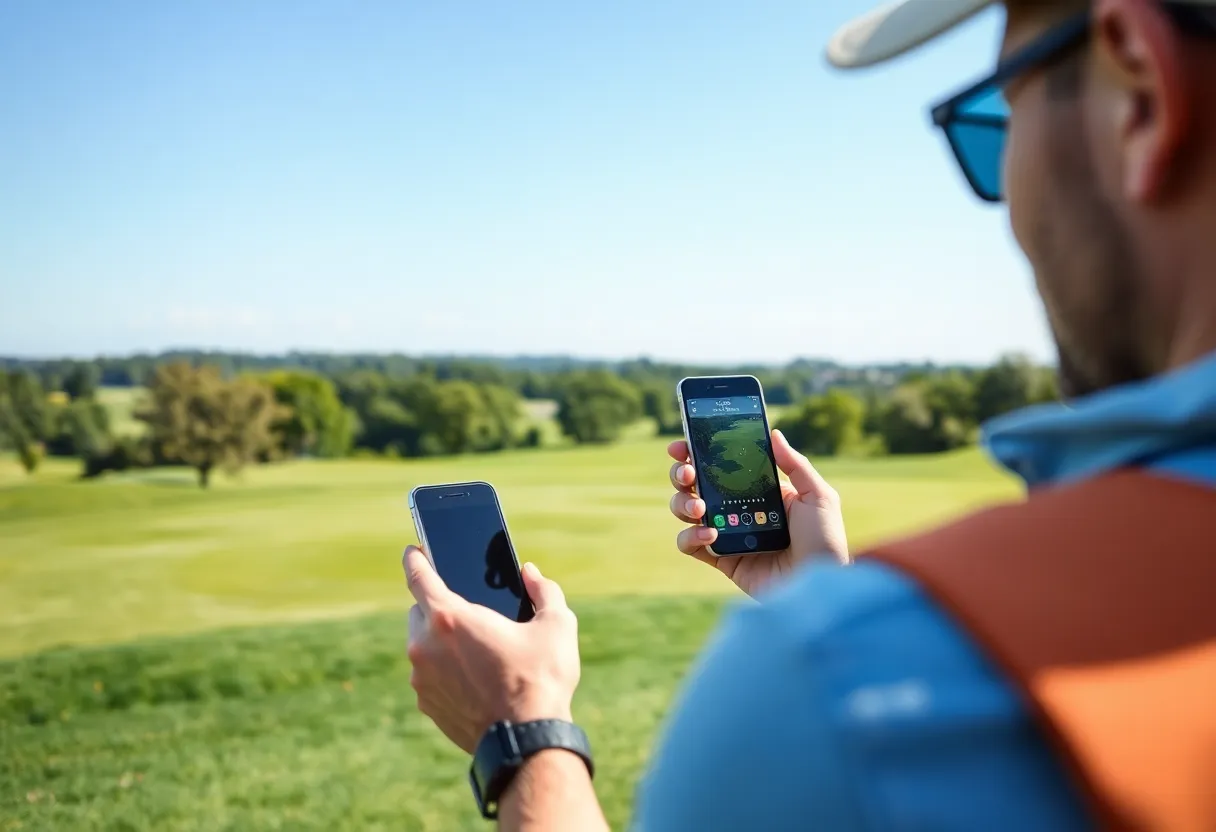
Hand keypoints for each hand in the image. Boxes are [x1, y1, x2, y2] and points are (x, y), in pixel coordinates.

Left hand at [404, 547, 580, 754]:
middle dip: (439, 607)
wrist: (527, 741)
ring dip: (442, 642)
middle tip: (469, 614)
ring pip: (423, 647)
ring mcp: (422, 679)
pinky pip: (429, 677)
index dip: (415, 559)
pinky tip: (474, 679)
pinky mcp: (427, 705)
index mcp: (450, 617)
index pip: (419, 576)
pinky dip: (445, 672)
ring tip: (477, 651)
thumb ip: (544, 590)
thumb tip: (530, 573)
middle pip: (420, 612)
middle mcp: (425, 646)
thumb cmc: (541, 679)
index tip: (414, 551)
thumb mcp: (556, 625)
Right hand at [667, 428, 848, 597]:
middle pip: (695, 484)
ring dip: (682, 503)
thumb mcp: (818, 496)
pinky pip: (690, 544)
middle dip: (682, 474)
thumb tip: (773, 434)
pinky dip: (690, 537)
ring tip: (699, 508)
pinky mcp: (720, 560)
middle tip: (687, 474)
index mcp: (758, 490)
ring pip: (686, 511)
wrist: (819, 587)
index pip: (721, 465)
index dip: (697, 453)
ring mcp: (727, 534)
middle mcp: (738, 509)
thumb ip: (795, 464)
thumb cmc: (825, 541)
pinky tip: (709, 535)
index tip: (682, 445)